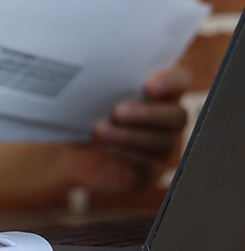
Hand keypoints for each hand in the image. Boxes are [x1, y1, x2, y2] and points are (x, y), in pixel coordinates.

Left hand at [65, 67, 190, 195]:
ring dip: (129, 136)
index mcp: (159, 94)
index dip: (170, 81)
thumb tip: (97, 78)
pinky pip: (148, 165)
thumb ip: (102, 85)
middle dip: (147, 114)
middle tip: (118, 112)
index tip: (149, 86)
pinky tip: (103, 147)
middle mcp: (167, 121)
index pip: (180, 81)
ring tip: (99, 130)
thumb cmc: (84, 118)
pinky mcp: (149, 172)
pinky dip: (125, 154)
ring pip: (161, 142)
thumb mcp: (88, 99)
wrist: (70, 156)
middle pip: (176, 116)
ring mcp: (162, 149)